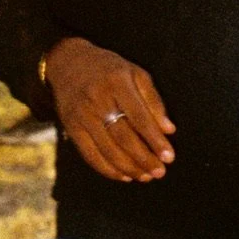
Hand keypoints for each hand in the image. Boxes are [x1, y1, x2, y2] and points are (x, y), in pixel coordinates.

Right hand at [44, 37, 177, 182]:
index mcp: (117, 82)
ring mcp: (82, 115)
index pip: (139, 117)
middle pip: (123, 137)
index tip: (169, 157)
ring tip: (146, 176)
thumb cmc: (110, 69)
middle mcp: (98, 99)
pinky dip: (108, 169)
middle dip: (144, 158)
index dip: (155, 140)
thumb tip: (169, 130)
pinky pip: (90, 155)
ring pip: (107, 149)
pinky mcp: (71, 127)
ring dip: (129, 168)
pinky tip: (124, 176)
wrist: (69, 62)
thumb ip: (153, 100)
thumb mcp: (135, 73)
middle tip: (160, 172)